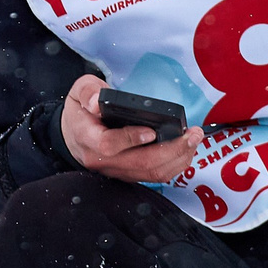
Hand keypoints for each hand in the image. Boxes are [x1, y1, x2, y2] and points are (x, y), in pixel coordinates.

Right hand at [59, 74, 201, 183]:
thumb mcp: (78, 92)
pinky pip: (153, 176)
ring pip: (150, 173)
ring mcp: (117, 170)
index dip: (131, 138)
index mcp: (89, 139)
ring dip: (177, 159)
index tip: (151, 131)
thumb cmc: (80, 111)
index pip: (109, 145)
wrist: (73, 135)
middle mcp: (103, 161)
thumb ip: (88, 92)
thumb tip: (97, 101)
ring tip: (194, 141)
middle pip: (140, 164)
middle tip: (193, 134)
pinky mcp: (129, 174)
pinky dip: (173, 165)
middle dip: (171, 150)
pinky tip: (186, 151)